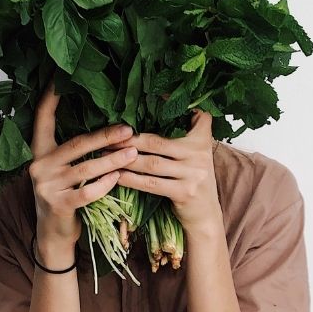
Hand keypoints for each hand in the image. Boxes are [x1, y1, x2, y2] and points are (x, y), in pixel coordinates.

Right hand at [28, 78, 139, 247]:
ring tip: (134, 154)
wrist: (53, 235)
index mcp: (39, 152)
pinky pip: (87, 192)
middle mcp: (39, 166)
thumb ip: (74, 151)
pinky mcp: (58, 205)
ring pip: (86, 168)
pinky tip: (119, 177)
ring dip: (113, 160)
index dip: (49, 98)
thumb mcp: (63, 170)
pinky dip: (105, 184)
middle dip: (105, 136)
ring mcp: (46, 187)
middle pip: (76, 144)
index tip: (59, 78)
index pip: (42, 119)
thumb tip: (108, 126)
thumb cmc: (65, 195)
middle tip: (129, 129)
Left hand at [106, 108, 222, 235]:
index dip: (170, 106)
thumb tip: (155, 109)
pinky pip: (151, 184)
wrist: (206, 215)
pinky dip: (132, 179)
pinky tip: (117, 175)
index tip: (150, 96)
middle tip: (109, 137)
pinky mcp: (184, 192)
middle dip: (130, 140)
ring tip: (107, 155)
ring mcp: (193, 174)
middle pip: (158, 142)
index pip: (193, 116)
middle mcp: (200, 154)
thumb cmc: (193, 179)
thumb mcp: (196, 154)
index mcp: (202, 139)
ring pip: (152, 163)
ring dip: (126, 159)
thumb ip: (183, 134)